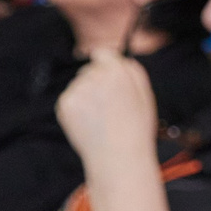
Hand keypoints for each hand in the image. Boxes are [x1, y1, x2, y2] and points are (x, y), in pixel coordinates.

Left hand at [55, 48, 158, 163]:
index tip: (108, 77)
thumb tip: (118, 57)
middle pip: (89, 70)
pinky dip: (77, 109)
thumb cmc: (136, 129)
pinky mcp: (65, 104)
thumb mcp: (145, 95)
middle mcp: (95, 76)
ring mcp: (77, 90)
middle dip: (96, 82)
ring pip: (79, 85)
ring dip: (87, 96)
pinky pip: (69, 99)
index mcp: (118, 72)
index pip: (103, 53)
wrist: (117, 157)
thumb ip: (133, 71)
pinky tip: (89, 123)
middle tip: (109, 106)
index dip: (106, 64)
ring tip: (100, 118)